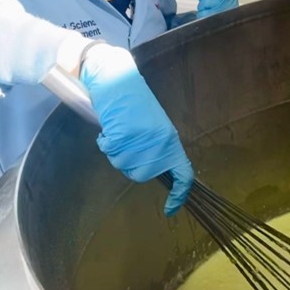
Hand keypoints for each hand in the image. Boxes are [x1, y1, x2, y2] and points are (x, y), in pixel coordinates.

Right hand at [80, 44, 192, 215]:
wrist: (118, 79)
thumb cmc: (135, 103)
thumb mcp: (154, 128)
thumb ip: (157, 149)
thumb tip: (152, 169)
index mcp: (171, 142)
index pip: (184, 174)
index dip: (179, 195)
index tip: (170, 210)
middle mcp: (159, 144)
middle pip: (142, 175)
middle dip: (130, 165)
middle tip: (126, 145)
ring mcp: (140, 141)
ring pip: (122, 164)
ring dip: (116, 151)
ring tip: (119, 130)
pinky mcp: (122, 136)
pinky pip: (109, 150)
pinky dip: (105, 141)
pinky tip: (110, 127)